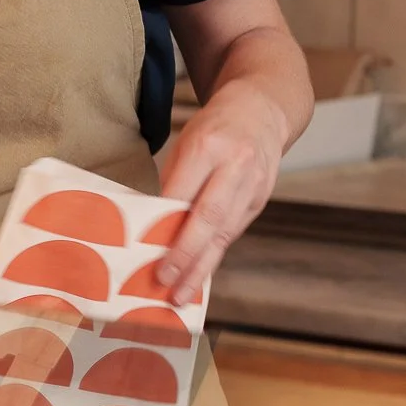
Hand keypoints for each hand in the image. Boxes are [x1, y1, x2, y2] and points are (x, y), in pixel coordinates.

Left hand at [155, 83, 292, 305]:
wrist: (262, 111)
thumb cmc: (213, 129)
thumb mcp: (186, 143)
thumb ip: (173, 182)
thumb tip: (151, 227)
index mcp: (209, 147)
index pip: (183, 193)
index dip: (164, 226)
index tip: (143, 253)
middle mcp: (236, 166)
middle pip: (209, 217)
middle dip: (184, 254)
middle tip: (163, 281)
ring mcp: (254, 185)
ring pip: (224, 232)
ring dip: (201, 267)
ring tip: (180, 294)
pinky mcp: (261, 199)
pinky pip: (233, 232)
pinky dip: (214, 257)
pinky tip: (197, 277)